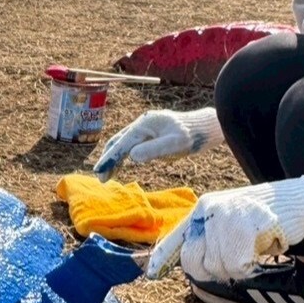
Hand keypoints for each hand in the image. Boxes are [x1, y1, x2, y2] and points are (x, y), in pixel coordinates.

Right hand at [94, 107, 223, 180]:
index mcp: (144, 125)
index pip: (122, 143)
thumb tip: (132, 156)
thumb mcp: (175, 144)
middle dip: (107, 159)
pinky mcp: (148, 135)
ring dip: (113, 158)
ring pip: (122, 143)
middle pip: (117, 142)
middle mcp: (140, 124)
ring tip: (106, 176)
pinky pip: (130, 145)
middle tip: (100, 177)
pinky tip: (119, 166)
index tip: (99, 172)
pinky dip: (122, 156)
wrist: (204, 128)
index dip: (110, 158)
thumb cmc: (192, 136)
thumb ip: (154, 149)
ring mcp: (144, 129)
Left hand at [146, 176, 303, 281]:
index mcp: (201, 209)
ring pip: (217, 265)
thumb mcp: (227, 220)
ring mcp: (225, 217)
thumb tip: (191, 265)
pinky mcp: (244, 226)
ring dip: (235, 268)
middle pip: (194, 260)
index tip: (150, 273)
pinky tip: (259, 251)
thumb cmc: (259, 217)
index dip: (161, 257)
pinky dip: (248, 266)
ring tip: (251, 251)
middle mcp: (208, 210)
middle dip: (212, 269)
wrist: (295, 201)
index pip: (176, 237)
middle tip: (235, 262)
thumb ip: (208, 237)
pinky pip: (237, 264)